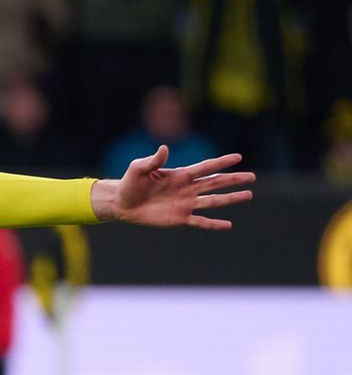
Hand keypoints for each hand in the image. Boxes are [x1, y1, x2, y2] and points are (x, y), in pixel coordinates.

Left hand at [92, 146, 253, 228]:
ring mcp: (185, 204)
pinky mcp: (179, 218)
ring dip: (230, 198)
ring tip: (248, 195)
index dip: (221, 162)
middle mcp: (187, 188)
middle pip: (215, 183)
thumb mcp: (139, 168)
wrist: (122, 203)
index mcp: (180, 174)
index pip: (205, 167)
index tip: (238, 157)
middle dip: (233, 179)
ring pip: (213, 201)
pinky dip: (214, 224)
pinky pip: (200, 221)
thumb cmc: (129, 183)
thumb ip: (153, 160)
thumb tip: (164, 149)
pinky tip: (228, 225)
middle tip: (252, 177)